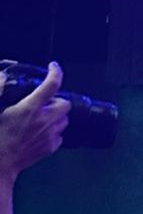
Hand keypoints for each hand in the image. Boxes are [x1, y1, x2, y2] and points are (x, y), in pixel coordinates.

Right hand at [0, 63, 68, 180]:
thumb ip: (5, 96)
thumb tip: (3, 79)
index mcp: (29, 108)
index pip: (51, 84)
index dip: (55, 72)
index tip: (53, 67)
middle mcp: (44, 120)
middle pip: (65, 103)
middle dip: (56, 101)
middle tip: (42, 105)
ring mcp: (50, 134)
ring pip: (64, 119)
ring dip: (55, 117)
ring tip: (40, 120)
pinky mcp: (51, 147)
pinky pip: (59, 135)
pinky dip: (52, 132)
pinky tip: (38, 134)